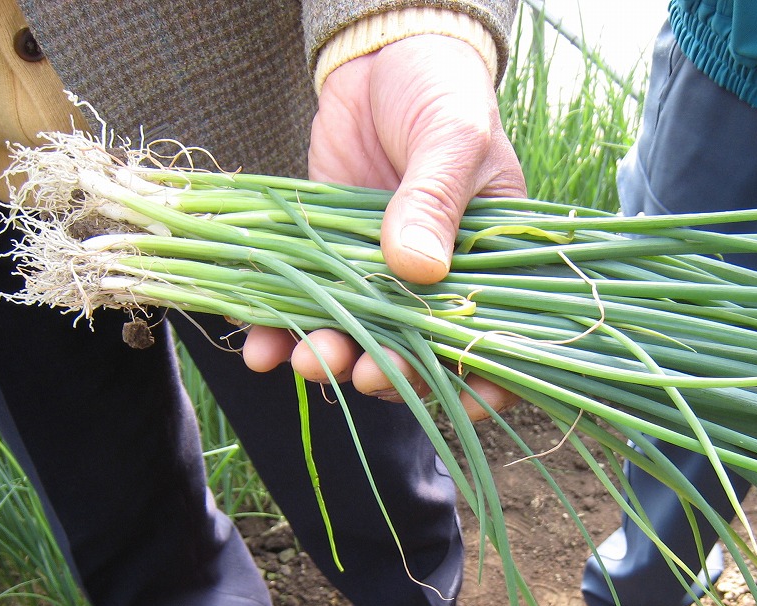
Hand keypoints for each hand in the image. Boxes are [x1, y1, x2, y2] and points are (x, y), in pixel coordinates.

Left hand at [242, 33, 523, 419]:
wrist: (382, 55)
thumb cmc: (442, 91)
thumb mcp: (451, 138)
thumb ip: (434, 201)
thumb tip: (417, 269)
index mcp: (492, 261)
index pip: (499, 336)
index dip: (486, 377)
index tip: (461, 400)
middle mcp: (437, 279)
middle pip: (420, 349)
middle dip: (390, 371)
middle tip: (362, 375)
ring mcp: (379, 271)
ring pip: (357, 334)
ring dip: (331, 356)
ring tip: (301, 363)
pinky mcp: (328, 255)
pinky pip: (304, 300)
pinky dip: (279, 325)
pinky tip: (258, 343)